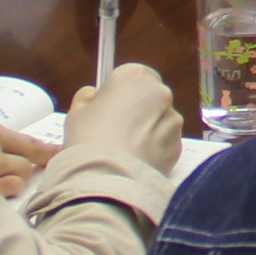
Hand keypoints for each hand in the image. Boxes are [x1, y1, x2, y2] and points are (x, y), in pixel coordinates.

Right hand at [64, 62, 182, 175]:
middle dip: (137, 110)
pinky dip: (154, 149)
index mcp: (134, 76)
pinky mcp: (178, 145)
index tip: (108, 107)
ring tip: (125, 150)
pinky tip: (135, 161)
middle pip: (149, 96)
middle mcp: (160, 93)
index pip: (132, 75)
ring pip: (160, 120)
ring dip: (147, 130)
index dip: (120, 91)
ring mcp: (172, 119)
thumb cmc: (88, 140)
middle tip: (115, 130)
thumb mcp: (77, 112)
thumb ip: (87, 97)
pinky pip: (165, 142)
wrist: (107, 179)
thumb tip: (94, 95)